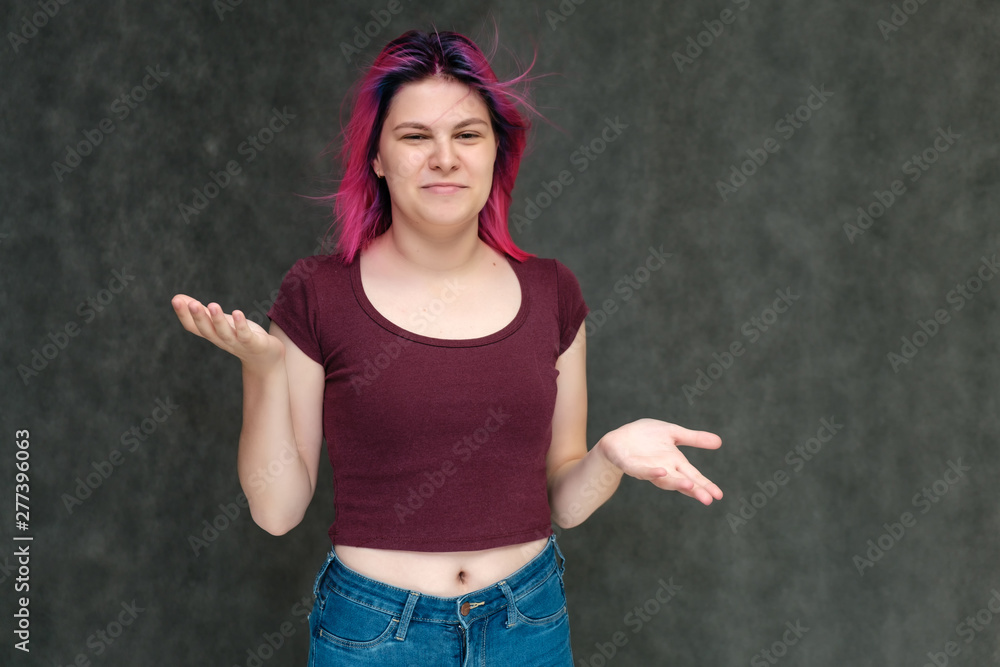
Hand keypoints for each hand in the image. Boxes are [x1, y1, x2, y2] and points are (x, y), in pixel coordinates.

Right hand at [170, 294, 283, 369]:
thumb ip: (201, 312)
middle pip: (206, 330)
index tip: (176, 299)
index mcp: (211, 334)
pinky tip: (238, 312)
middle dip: (199, 317)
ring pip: (224, 333)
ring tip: (213, 305)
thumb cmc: (239, 336)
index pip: (192, 327)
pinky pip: (245, 335)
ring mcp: (237, 343)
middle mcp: (221, 340)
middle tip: (192, 303)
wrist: (265, 358)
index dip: (184, 314)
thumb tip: (178, 297)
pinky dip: (241, 325)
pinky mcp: (253, 344)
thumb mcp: (218, 322)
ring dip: (218, 320)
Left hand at [599, 418, 722, 504]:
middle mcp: (663, 469)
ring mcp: (647, 469)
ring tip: (689, 485)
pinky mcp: (631, 465)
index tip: (719, 495)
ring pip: (663, 480)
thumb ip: (694, 438)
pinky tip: (661, 471)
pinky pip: (641, 471)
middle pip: (681, 482)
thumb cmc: (647, 437)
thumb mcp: (673, 433)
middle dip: (694, 490)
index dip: (705, 485)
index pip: (693, 476)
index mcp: (675, 463)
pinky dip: (650, 472)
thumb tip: (720, 442)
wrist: (619, 438)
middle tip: (708, 500)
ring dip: (675, 482)